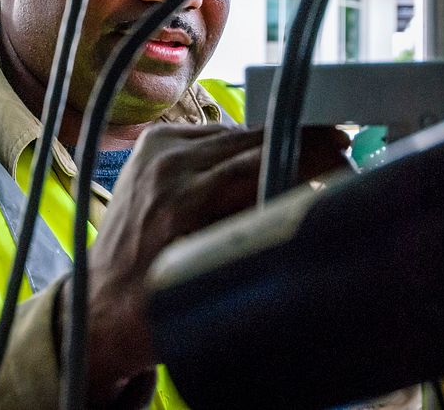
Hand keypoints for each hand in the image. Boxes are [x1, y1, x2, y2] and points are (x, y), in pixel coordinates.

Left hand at [77, 123, 349, 402]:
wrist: (97, 305)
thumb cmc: (156, 309)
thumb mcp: (216, 283)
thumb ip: (260, 241)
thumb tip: (313, 207)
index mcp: (181, 197)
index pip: (262, 157)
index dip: (310, 153)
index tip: (346, 157)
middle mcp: (166, 163)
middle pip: (252, 138)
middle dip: (299, 144)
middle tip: (342, 156)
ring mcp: (156, 149)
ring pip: (234, 134)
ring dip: (270, 146)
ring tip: (306, 164)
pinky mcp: (153, 145)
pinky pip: (212, 137)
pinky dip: (237, 150)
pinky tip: (256, 169)